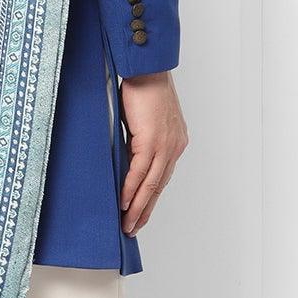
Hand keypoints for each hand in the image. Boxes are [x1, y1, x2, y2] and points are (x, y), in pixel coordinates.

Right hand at [117, 71, 186, 233]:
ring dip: (138, 207)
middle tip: (133, 228)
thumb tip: (124, 160)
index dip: (151, 197)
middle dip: (145, 210)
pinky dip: (130, 189)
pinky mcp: (152, 141)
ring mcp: (165, 145)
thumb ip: (138, 141)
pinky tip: (123, 203)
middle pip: (159, 187)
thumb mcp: (142, 120)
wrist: (147, 68)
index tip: (141, 212)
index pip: (162, 177)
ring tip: (127, 224)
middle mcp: (174, 147)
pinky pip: (140, 172)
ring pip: (150, 184)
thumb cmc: (143, 87)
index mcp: (175, 142)